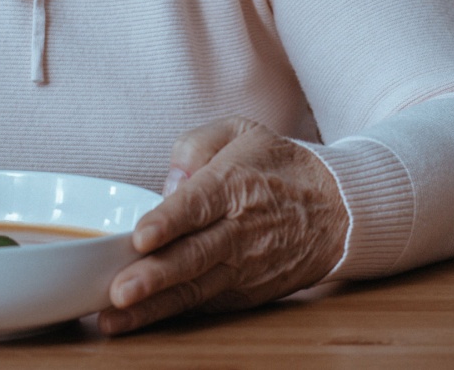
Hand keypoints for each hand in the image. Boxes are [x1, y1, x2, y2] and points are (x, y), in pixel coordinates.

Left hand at [98, 116, 346, 334]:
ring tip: (116, 318)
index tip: (141, 237)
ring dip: (154, 306)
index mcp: (234, 184)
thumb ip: (196, 145)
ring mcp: (243, 267)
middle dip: (155, 276)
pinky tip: (138, 322)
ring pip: (195, 290)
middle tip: (120, 291)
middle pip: (194, 256)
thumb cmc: (278, 167)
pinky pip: (205, 305)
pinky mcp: (245, 293)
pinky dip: (172, 316)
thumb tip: (170, 183)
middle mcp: (239, 230)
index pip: (198, 205)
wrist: (337, 209)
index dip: (168, 222)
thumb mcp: (241, 132)